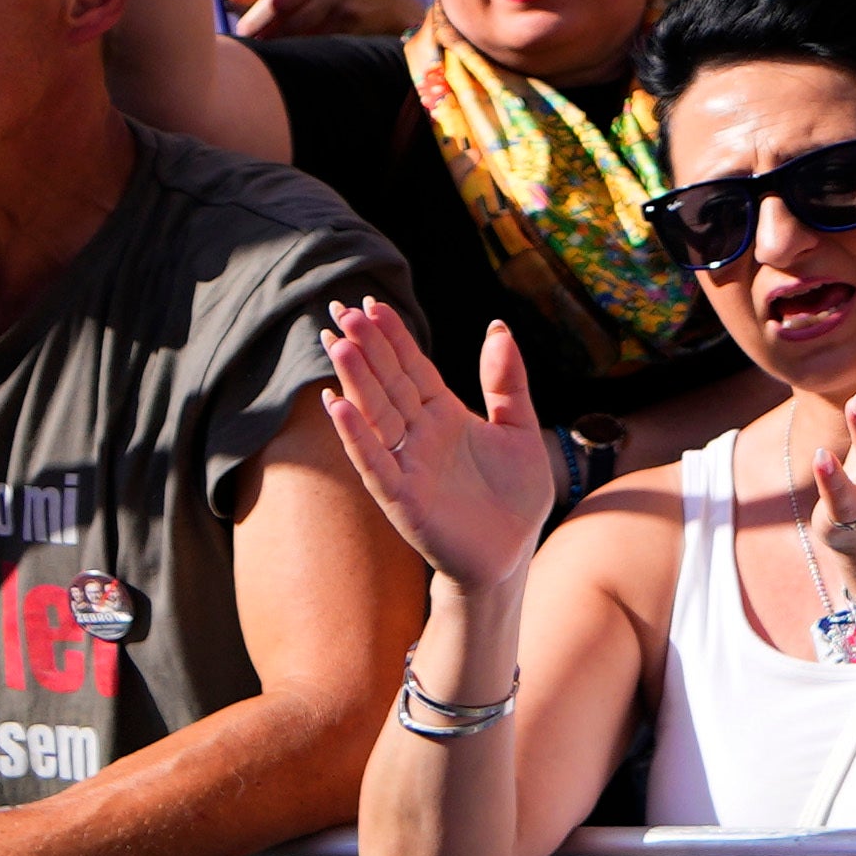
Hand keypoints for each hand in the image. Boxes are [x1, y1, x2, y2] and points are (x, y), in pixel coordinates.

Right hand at [322, 302, 573, 603]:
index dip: (393, 336)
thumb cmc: (515, 495)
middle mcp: (418, 435)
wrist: (513, 554)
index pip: (412, 367)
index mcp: (444, 414)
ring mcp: (406, 465)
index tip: (372, 301)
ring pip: (375, 415)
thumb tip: (498, 327)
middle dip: (365, 347)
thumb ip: (506, 381)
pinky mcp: (402, 498)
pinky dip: (356, 435)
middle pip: (387, 383)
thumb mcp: (520, 428)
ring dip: (355, 381)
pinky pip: (374, 462)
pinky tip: (336, 405)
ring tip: (336, 344)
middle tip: (340, 308)